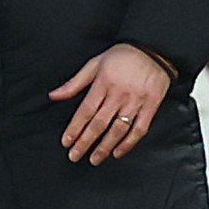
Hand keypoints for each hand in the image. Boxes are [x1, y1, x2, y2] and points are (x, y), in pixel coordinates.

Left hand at [52, 44, 170, 164]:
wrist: (154, 48)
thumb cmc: (122, 56)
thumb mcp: (95, 64)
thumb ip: (74, 83)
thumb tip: (54, 96)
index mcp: (103, 83)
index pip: (85, 111)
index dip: (75, 128)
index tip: (66, 142)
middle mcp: (119, 95)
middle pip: (99, 124)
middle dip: (85, 142)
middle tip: (74, 156)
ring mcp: (136, 102)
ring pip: (118, 130)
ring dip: (104, 147)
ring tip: (94, 159)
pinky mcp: (151, 106)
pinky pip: (139, 129)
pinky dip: (128, 143)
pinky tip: (118, 152)